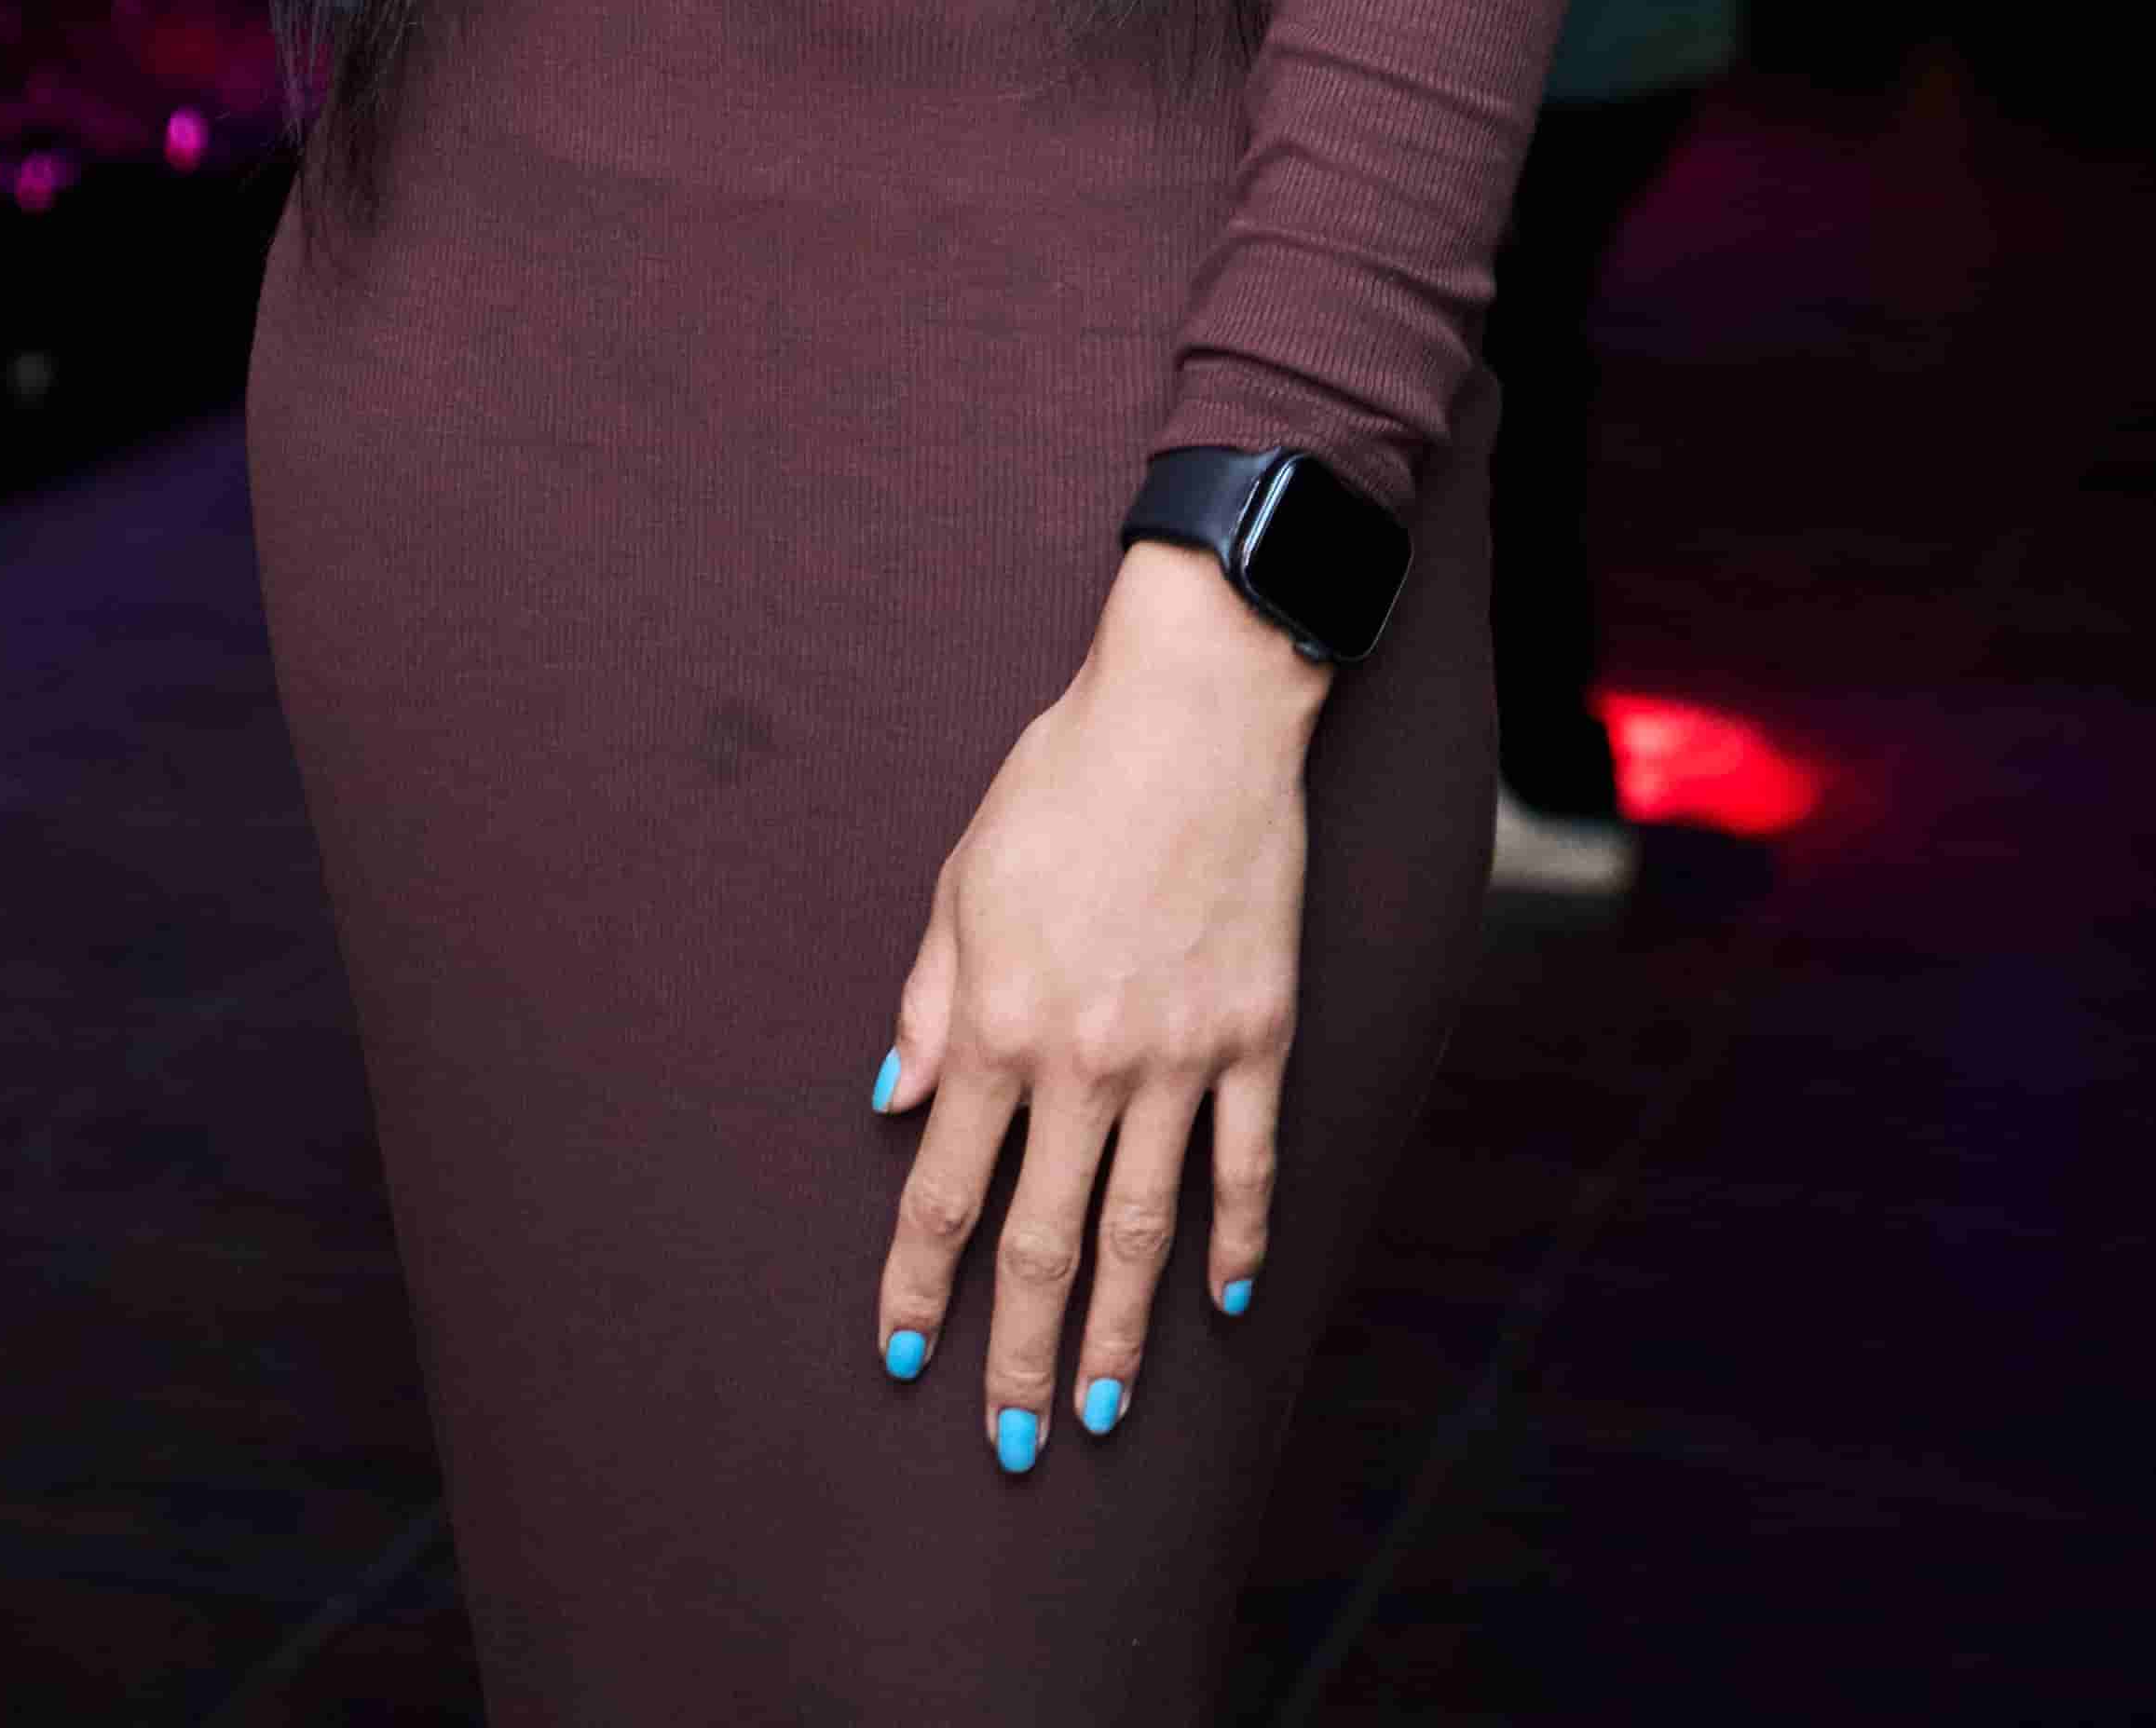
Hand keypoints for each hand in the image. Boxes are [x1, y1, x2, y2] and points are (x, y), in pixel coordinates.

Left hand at [869, 547, 1321, 1462]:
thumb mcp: (964, 880)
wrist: (1194, 710)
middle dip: (1017, 1355)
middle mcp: (1085, 1062)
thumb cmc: (1065, 779)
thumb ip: (931, 1002)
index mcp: (999, 1024)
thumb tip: (896, 1103)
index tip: (902, 1354)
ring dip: (1117, 1334)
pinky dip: (1237, 1239)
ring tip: (1099, 1412)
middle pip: (1042, 1243)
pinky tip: (1224, 1300)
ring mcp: (1180, 1057)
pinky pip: (1246, 1164)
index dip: (918, 1286)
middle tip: (1011, 1445)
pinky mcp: (1258, 1035)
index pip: (945, 1192)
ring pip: (1142, 1231)